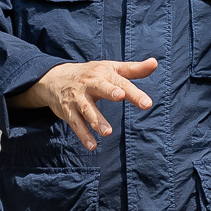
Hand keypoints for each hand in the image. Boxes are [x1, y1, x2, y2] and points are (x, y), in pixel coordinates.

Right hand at [14, 58, 157, 149]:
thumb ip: (134, 69)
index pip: (121, 83)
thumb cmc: (90, 73)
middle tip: (120, 96)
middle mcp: (90, 84)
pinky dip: (83, 135)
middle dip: (110, 92)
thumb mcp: (111, 68)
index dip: (134, 93)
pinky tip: (92, 146)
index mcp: (103, 74)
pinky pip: (76, 124)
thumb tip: (155, 63)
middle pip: (101, 87)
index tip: (147, 103)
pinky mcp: (68, 112)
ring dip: (96, 120)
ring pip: (87, 110)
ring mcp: (78, 99)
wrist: (54, 78)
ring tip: (107, 132)